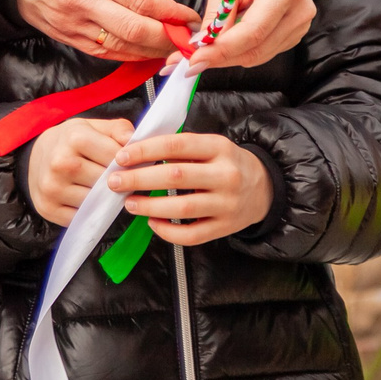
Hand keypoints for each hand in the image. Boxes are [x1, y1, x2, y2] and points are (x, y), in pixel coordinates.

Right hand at [15, 0, 197, 60]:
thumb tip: (151, 3)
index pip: (141, 0)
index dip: (171, 13)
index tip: (190, 18)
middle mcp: (81, 0)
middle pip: (134, 29)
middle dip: (166, 38)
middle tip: (187, 39)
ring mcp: (70, 22)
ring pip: (119, 47)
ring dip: (150, 51)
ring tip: (171, 50)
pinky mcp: (62, 36)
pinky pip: (100, 52)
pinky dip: (125, 56)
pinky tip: (141, 54)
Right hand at [28, 116, 131, 226]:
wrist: (37, 154)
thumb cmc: (71, 140)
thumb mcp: (93, 126)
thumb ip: (118, 129)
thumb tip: (134, 139)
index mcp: (75, 138)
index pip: (115, 157)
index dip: (128, 163)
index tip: (132, 166)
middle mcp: (60, 162)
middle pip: (106, 181)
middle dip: (119, 182)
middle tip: (122, 180)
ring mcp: (52, 187)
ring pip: (95, 201)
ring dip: (105, 199)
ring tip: (106, 190)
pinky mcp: (47, 208)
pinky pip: (81, 217)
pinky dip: (89, 212)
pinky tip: (90, 201)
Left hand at [107, 131, 272, 244]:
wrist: (265, 187)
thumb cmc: (226, 163)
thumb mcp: (210, 146)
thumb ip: (180, 148)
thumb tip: (136, 152)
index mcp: (219, 147)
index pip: (178, 144)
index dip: (147, 150)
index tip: (121, 156)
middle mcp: (226, 175)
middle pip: (177, 176)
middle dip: (140, 179)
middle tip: (115, 181)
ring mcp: (227, 204)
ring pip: (183, 208)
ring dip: (150, 207)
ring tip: (129, 203)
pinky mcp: (225, 228)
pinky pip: (192, 235)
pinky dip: (168, 231)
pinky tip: (152, 223)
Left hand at [185, 0, 314, 69]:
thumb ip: (216, 16)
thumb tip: (202, 47)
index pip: (253, 32)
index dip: (222, 50)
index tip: (196, 59)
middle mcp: (299, 11)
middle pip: (256, 49)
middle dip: (222, 57)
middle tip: (193, 60)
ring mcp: (300, 25)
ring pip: (259, 55)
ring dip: (230, 55)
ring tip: (207, 47)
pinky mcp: (294, 34)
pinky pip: (264, 51)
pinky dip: (241, 50)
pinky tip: (227, 40)